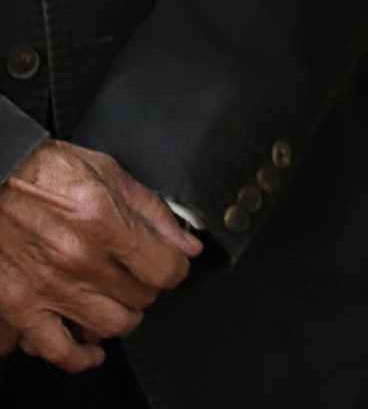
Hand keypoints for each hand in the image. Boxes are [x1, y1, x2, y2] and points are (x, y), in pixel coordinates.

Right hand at [0, 141, 200, 372]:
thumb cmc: (41, 171)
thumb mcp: (108, 173)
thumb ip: (152, 211)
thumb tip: (187, 243)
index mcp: (104, 222)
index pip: (166, 269)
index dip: (175, 267)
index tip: (170, 263)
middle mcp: (78, 259)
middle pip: (142, 297)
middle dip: (147, 285)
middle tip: (137, 274)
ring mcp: (48, 286)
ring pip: (112, 325)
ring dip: (122, 315)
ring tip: (117, 300)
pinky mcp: (19, 306)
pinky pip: (58, 349)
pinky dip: (80, 356)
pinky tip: (91, 348)